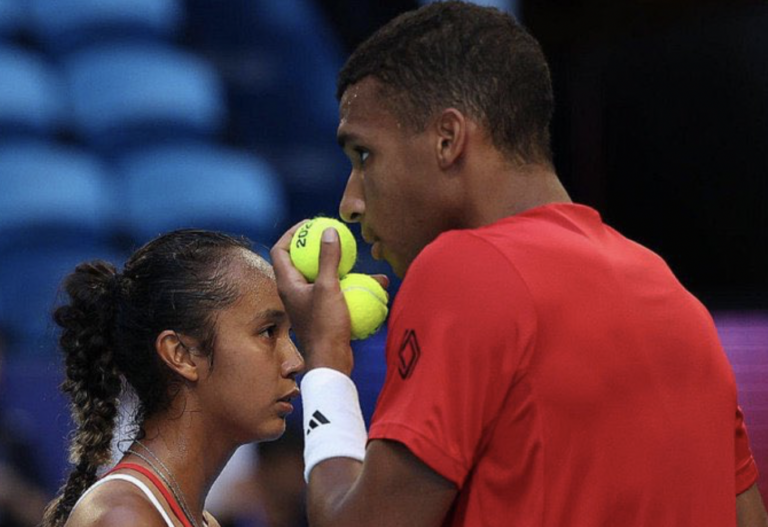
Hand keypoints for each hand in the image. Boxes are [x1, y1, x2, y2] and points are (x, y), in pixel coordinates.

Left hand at [271, 221, 353, 374]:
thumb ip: (328, 258)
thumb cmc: (325, 326)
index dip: (291, 233)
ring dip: (341, 266)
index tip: (310, 224)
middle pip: (301, 261)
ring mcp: (310, 303)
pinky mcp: (325, 313)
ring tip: (358, 257)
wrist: (332, 362)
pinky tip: (374, 283)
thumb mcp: (328, 287)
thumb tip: (328, 231)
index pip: (280, 250)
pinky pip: (338, 292)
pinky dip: (352, 285)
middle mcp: (295, 292)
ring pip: (324, 277)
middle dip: (317, 246)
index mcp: (288, 284)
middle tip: (333, 234)